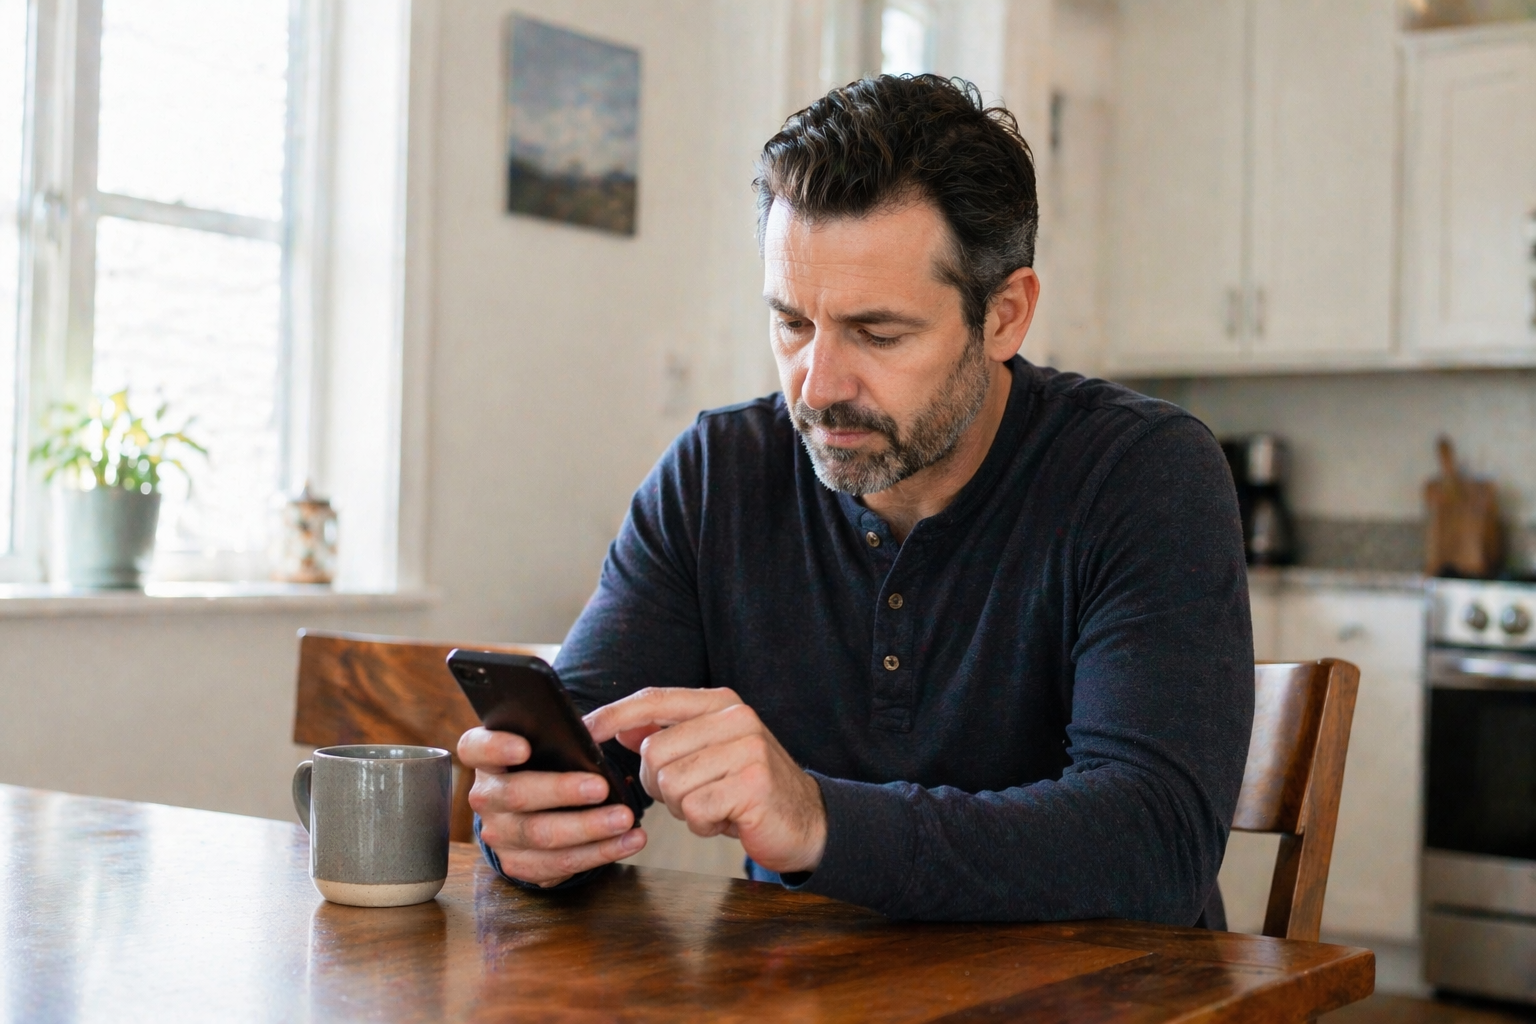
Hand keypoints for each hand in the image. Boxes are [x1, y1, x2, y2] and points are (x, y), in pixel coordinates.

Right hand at [457, 726, 645, 886]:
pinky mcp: (518, 864)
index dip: (496, 747)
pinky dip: (600, 853)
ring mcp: (499, 833)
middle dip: (562, 791)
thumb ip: (557, 737)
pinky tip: (628, 841)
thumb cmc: (548, 764)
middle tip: (600, 786)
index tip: (524, 747)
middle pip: (516, 795)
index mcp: (487, 759)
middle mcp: (486, 797)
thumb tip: (593, 733)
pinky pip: (559, 864)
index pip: (475, 748)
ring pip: (541, 835)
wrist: (537, 807)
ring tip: (625, 819)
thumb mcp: (545, 744)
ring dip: (589, 828)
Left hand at [584, 688, 825, 874]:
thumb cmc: (751, 788)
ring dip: (685, 808)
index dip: (613, 714)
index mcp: (721, 703)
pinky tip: (729, 820)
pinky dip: (704, 825)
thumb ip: (670, 736)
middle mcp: (735, 718)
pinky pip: (694, 810)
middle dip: (661, 787)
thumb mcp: (711, 752)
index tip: (586, 729)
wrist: (810, 821)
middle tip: (693, 796)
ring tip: (717, 806)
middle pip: (653, 753)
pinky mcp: (752, 784)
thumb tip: (622, 727)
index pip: (654, 699)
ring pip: (670, 784)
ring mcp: (747, 749)